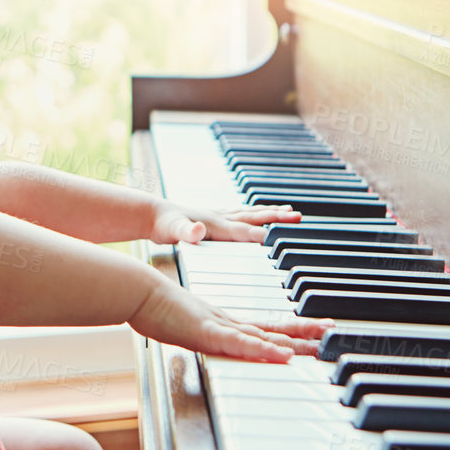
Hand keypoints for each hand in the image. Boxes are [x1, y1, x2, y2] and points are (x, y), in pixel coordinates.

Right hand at [127, 277, 332, 362]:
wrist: (137, 291)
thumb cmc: (154, 308)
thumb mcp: (183, 326)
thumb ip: (199, 332)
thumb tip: (208, 338)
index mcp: (224, 324)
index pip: (266, 328)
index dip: (292, 330)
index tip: (316, 330)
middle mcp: (227, 323)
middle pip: (273, 330)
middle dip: (305, 334)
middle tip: (332, 333)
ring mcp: (219, 327)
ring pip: (264, 336)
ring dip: (294, 340)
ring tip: (320, 341)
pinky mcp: (207, 332)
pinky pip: (241, 344)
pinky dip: (263, 350)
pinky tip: (283, 355)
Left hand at [150, 201, 301, 246]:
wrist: (151, 214)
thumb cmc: (162, 225)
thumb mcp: (172, 231)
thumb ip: (186, 232)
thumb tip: (197, 230)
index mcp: (214, 224)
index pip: (242, 231)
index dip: (260, 235)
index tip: (280, 239)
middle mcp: (219, 217)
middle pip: (253, 218)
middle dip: (276, 218)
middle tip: (298, 216)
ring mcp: (217, 216)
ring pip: (249, 214)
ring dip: (270, 213)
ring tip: (288, 211)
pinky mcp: (213, 218)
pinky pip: (240, 216)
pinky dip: (254, 215)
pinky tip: (257, 215)